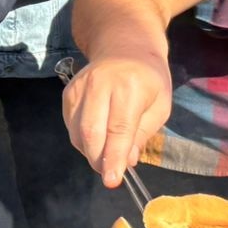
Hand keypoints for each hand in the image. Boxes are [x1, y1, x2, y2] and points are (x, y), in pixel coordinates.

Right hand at [62, 54, 169, 189]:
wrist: (124, 46)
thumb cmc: (149, 78)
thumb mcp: (160, 106)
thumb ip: (142, 134)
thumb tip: (126, 162)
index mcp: (129, 87)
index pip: (118, 129)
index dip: (114, 157)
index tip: (112, 181)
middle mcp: (100, 85)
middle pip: (91, 132)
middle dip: (98, 159)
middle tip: (109, 173)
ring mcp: (80, 87)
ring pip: (77, 132)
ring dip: (90, 151)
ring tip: (105, 154)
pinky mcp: (67, 92)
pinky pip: (70, 125)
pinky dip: (81, 139)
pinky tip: (96, 139)